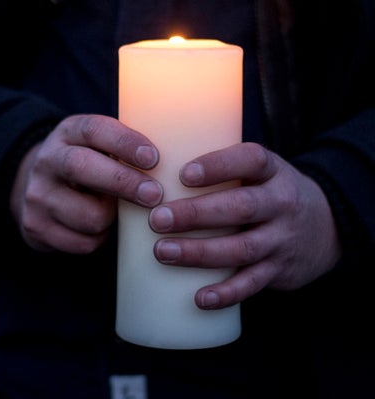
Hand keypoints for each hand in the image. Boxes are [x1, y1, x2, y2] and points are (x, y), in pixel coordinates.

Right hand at [10, 114, 163, 252]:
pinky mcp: (36, 227)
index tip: (154, 158)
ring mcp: (37, 196)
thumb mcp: (98, 147)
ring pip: (88, 215)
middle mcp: (47, 161)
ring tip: (115, 212)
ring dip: (113, 218)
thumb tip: (177, 165)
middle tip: (155, 194)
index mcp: (67, 133)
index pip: (94, 130)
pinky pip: (82, 242)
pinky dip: (99, 239)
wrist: (36, 190)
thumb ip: (125, 150)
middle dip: (123, 182)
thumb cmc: (88, 167)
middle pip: (82, 167)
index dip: (125, 143)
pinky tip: (97, 228)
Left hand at [148, 142, 341, 309]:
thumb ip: (218, 170)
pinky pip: (252, 284)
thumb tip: (149, 171)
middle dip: (196, 214)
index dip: (218, 166)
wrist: (326, 227)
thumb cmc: (268, 194)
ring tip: (162, 252)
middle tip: (157, 219)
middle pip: (240, 207)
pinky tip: (200, 298)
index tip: (183, 174)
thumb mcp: (256, 173)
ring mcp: (282, 239)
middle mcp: (281, 203)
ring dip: (199, 252)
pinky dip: (226, 293)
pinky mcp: (279, 270)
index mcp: (272, 172)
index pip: (251, 160)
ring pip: (241, 248)